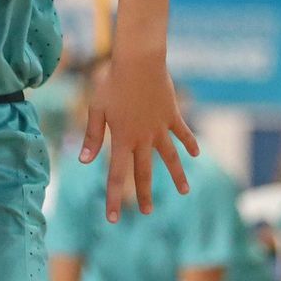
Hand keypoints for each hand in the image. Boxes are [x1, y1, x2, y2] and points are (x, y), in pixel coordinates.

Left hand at [80, 53, 199, 221]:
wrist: (139, 62)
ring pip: (170, 158)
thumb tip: (84, 161)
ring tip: (185, 191)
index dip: (113, 198)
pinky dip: (189, 143)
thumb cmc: (113, 82)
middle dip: (144, 194)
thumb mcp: (96, 108)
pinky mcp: (172, 115)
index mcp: (122, 139)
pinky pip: (182, 133)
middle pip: (144, 172)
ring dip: (177, 176)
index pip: (116, 175)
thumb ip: (92, 135)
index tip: (112, 219)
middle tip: (146, 212)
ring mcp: (160, 128)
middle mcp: (143, 138)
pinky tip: (196, 154)